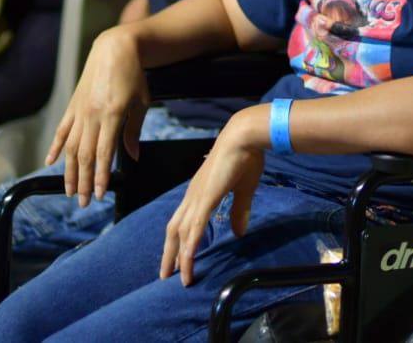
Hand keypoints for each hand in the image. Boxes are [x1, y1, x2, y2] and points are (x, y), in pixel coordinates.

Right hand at [45, 24, 150, 205]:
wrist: (115, 48)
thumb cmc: (134, 75)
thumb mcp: (141, 102)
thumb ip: (133, 131)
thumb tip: (132, 157)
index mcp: (112, 115)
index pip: (104, 153)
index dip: (101, 176)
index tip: (100, 194)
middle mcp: (92, 115)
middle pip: (85, 155)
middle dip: (84, 181)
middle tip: (84, 202)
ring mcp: (80, 110)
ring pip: (71, 147)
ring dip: (70, 171)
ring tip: (70, 191)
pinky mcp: (72, 105)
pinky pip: (62, 130)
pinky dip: (55, 147)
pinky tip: (51, 163)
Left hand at [159, 107, 265, 285]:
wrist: (244, 135)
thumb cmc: (245, 157)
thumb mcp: (243, 190)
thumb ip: (239, 211)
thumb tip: (239, 233)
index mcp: (200, 193)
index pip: (184, 223)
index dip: (178, 242)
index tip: (177, 261)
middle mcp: (193, 196)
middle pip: (174, 230)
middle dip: (170, 254)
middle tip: (166, 276)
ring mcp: (197, 196)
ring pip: (182, 232)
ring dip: (179, 255)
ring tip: (178, 276)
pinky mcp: (206, 196)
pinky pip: (196, 225)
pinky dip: (190, 243)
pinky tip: (188, 258)